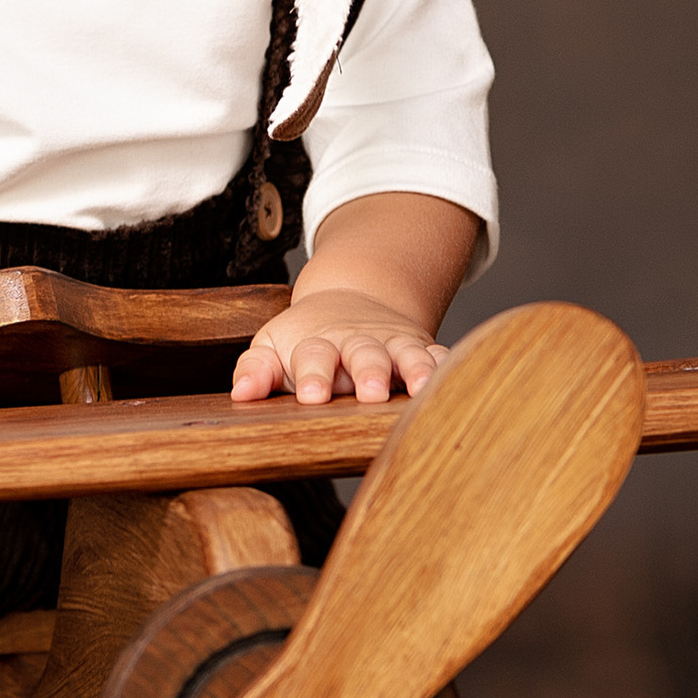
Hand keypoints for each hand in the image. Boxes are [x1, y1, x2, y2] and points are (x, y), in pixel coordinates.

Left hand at [228, 284, 449, 408]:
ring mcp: (391, 344)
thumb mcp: (273, 348)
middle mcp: (357, 342)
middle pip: (363, 354)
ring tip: (421, 388)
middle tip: (370, 393)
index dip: (314, 375)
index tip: (313, 396)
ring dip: (415, 369)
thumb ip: (257, 370)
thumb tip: (241, 393)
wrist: (350, 300)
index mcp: (318, 344)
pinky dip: (447, 364)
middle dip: (368, 372)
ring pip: (406, 353)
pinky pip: (438, 354)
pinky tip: (456, 378)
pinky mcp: (419, 348)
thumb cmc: (305, 340)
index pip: (313, 356)